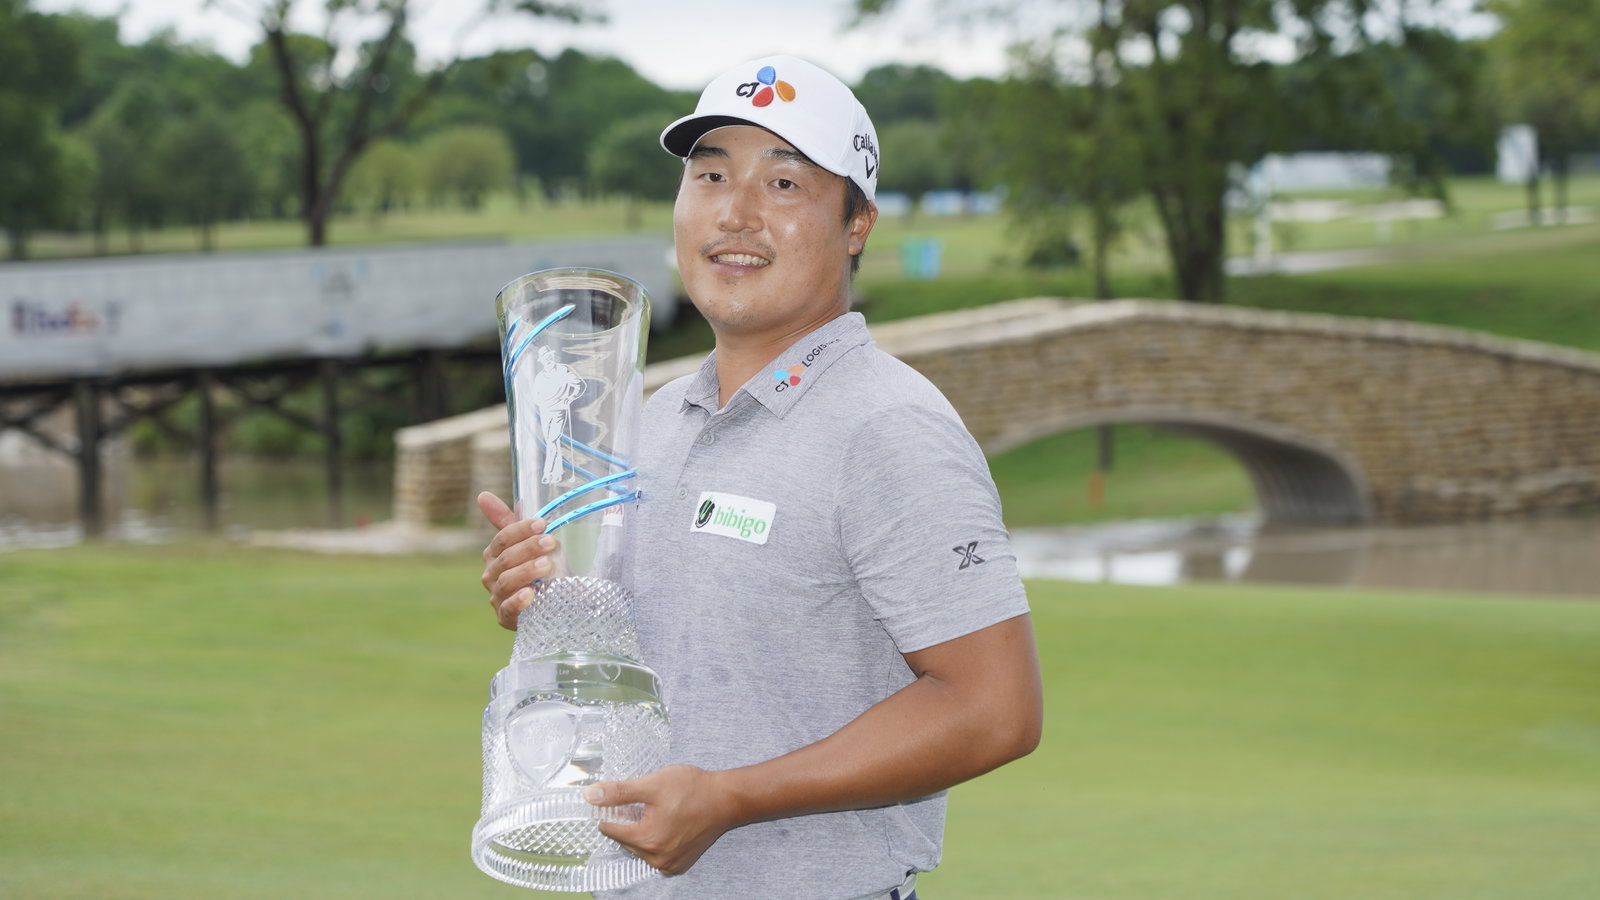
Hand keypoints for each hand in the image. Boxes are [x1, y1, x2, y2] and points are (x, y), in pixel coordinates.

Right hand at [477, 491, 558, 630]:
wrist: (556, 602)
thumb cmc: (542, 568)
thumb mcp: (531, 543)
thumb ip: (510, 522)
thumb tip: (483, 496)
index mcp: (495, 554)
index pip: (502, 538)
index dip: (521, 530)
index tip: (542, 524)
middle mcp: (491, 574)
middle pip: (505, 558)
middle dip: (529, 548)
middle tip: (550, 542)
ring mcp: (497, 597)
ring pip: (506, 582)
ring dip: (527, 571)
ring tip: (546, 564)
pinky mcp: (505, 617)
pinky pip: (508, 609)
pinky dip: (518, 601)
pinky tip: (531, 594)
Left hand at [586, 766, 741, 874]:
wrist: (725, 799)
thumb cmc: (693, 790)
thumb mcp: (652, 784)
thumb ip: (618, 792)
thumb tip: (591, 796)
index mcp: (646, 839)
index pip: (609, 829)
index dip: (612, 810)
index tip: (622, 798)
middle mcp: (656, 858)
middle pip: (624, 839)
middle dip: (628, 820)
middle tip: (646, 802)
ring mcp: (668, 864)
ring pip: (639, 847)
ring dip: (642, 830)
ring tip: (659, 811)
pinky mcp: (679, 864)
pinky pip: (655, 854)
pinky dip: (656, 840)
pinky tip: (668, 823)